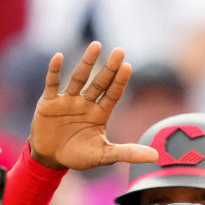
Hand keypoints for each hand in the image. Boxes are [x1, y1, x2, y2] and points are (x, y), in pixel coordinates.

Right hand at [29, 42, 157, 170]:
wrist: (50, 159)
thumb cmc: (78, 155)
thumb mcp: (104, 156)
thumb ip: (128, 153)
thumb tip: (155, 156)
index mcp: (100, 113)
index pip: (113, 94)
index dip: (120, 81)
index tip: (128, 66)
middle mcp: (85, 103)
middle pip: (99, 82)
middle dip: (109, 68)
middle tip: (120, 51)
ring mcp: (67, 100)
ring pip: (78, 78)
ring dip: (87, 62)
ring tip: (96, 45)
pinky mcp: (48, 102)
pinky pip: (52, 84)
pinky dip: (54, 71)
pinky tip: (59, 57)